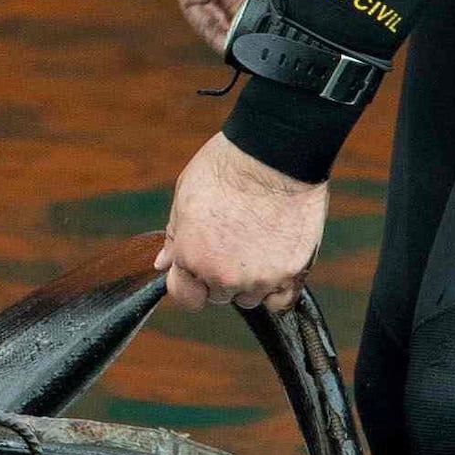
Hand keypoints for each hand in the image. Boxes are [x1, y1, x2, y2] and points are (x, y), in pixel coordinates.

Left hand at [155, 131, 327, 310]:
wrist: (276, 154)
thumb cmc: (228, 166)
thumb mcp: (186, 195)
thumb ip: (175, 236)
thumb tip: (163, 263)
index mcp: (192, 258)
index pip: (185, 296)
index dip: (189, 283)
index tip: (198, 268)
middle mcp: (224, 276)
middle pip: (218, 295)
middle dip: (220, 275)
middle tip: (234, 239)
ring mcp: (260, 278)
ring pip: (250, 297)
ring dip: (251, 280)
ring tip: (259, 242)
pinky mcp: (291, 272)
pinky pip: (281, 301)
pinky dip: (277, 288)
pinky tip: (276, 263)